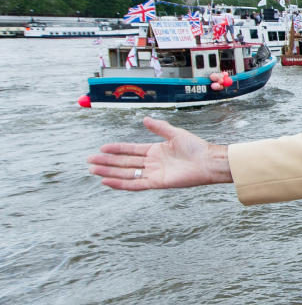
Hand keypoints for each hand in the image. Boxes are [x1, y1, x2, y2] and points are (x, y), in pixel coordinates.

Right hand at [87, 116, 232, 190]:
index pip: (130, 150)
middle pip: (124, 162)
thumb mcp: (175, 133)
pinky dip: (121, 183)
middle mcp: (152, 163)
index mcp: (155, 151)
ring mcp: (153, 173)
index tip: (101, 148)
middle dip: (107, 161)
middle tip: (90, 160)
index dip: (116, 149)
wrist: (208, 161)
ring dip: (109, 172)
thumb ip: (159, 127)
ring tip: (93, 169)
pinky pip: (135, 184)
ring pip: (126, 173)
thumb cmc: (196, 147)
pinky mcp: (157, 183)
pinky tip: (107, 181)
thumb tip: (144, 119)